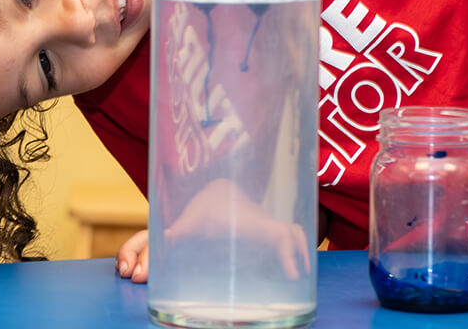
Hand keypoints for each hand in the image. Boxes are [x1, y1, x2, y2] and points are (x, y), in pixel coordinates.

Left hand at [118, 179, 312, 283]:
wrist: (216, 190)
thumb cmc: (206, 206)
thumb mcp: (193, 219)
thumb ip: (180, 229)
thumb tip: (166, 237)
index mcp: (252, 223)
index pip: (279, 234)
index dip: (289, 253)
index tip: (294, 275)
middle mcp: (264, 222)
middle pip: (294, 234)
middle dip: (301, 254)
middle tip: (301, 276)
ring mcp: (267, 226)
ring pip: (293, 234)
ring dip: (299, 251)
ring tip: (300, 273)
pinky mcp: (264, 230)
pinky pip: (285, 237)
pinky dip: (291, 249)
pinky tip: (286, 266)